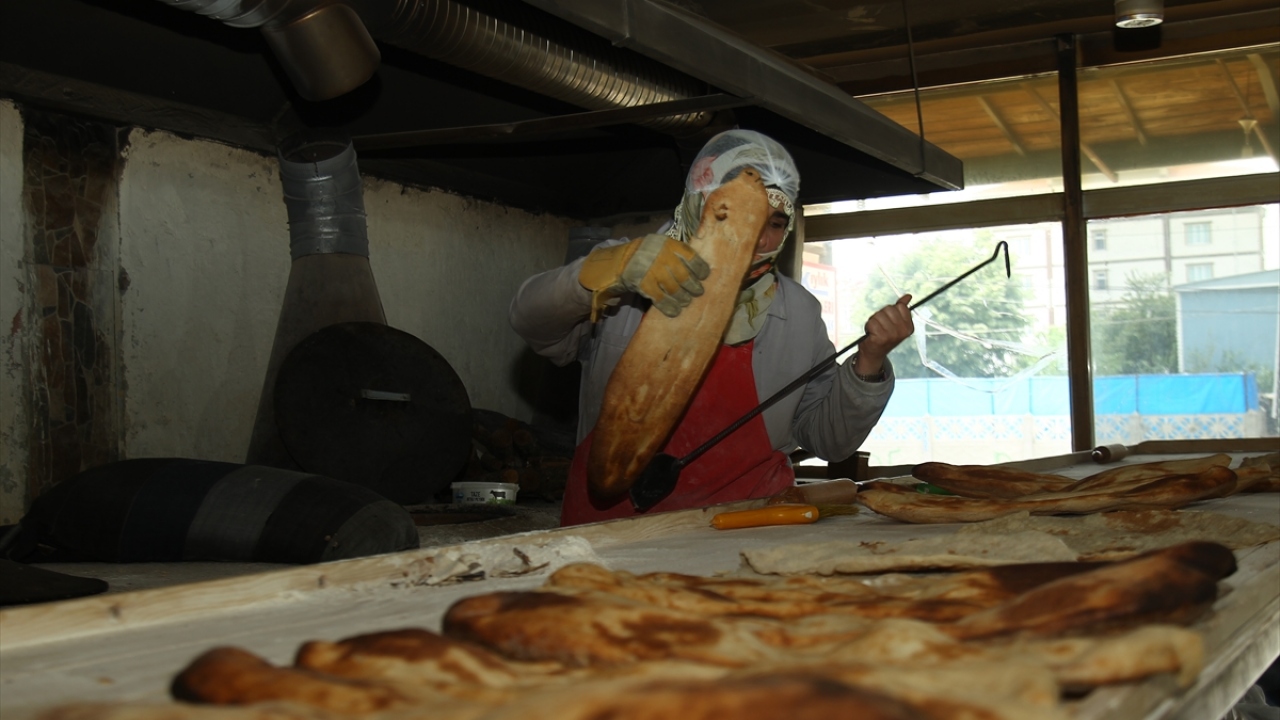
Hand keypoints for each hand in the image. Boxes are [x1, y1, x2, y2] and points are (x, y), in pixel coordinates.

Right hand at [578, 234, 710, 319]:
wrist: (624, 259)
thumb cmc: (651, 254)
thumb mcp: (664, 246)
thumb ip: (679, 254)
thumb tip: (701, 271)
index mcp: (670, 245)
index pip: (691, 257)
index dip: (700, 269)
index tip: (704, 277)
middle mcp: (662, 257)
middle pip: (684, 276)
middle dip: (693, 287)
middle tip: (698, 293)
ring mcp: (652, 271)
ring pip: (674, 289)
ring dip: (683, 298)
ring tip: (686, 302)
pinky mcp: (643, 284)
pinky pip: (660, 298)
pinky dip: (669, 306)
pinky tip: (675, 311)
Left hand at [855, 294, 913, 376]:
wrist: (874, 353)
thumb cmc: (884, 336)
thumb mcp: (895, 322)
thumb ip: (901, 308)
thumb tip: (908, 296)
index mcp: (909, 326)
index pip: (900, 307)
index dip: (890, 312)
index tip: (889, 322)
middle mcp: (903, 331)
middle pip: (888, 309)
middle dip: (881, 316)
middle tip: (880, 326)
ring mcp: (892, 335)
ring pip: (879, 315)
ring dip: (874, 321)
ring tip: (875, 330)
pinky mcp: (881, 337)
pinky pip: (871, 323)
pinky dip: (868, 327)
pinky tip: (871, 334)